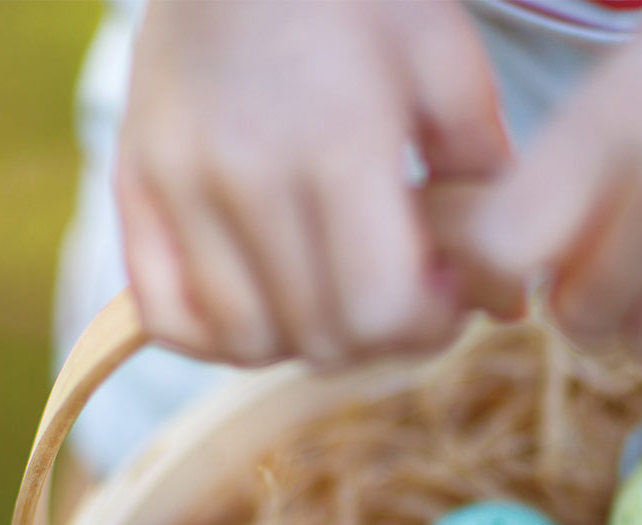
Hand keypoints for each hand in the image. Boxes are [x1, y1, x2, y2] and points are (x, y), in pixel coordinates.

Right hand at [116, 0, 509, 366]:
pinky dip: (221, 335)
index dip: (427, 325)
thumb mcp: (445, 64)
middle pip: (321, 339)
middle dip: (379, 337)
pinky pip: (173, 319)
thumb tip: (506, 300)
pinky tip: (263, 300)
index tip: (445, 290)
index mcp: (339, 142)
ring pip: (247, 343)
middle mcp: (248, 175)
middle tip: (399, 290)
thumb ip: (481, 184)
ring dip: (304, 340)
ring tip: (332, 289)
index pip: (380, 310)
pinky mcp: (136, 188)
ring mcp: (179, 185)